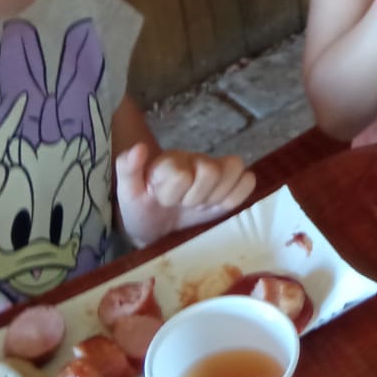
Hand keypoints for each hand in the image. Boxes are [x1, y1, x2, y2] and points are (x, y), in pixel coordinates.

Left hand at [115, 142, 255, 245]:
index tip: (162, 201)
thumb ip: (127, 169)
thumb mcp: (127, 192)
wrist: (156, 227)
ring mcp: (217, 170)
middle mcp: (196, 160)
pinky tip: (218, 206)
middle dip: (195, 197)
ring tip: (200, 205)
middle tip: (183, 205)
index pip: (183, 173)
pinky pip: (249, 181)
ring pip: (235, 168)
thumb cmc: (142, 207)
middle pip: (211, 170)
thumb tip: (139, 148)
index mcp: (171, 161)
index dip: (173, 193)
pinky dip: (236, 196)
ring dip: (217, 196)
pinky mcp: (232, 185)